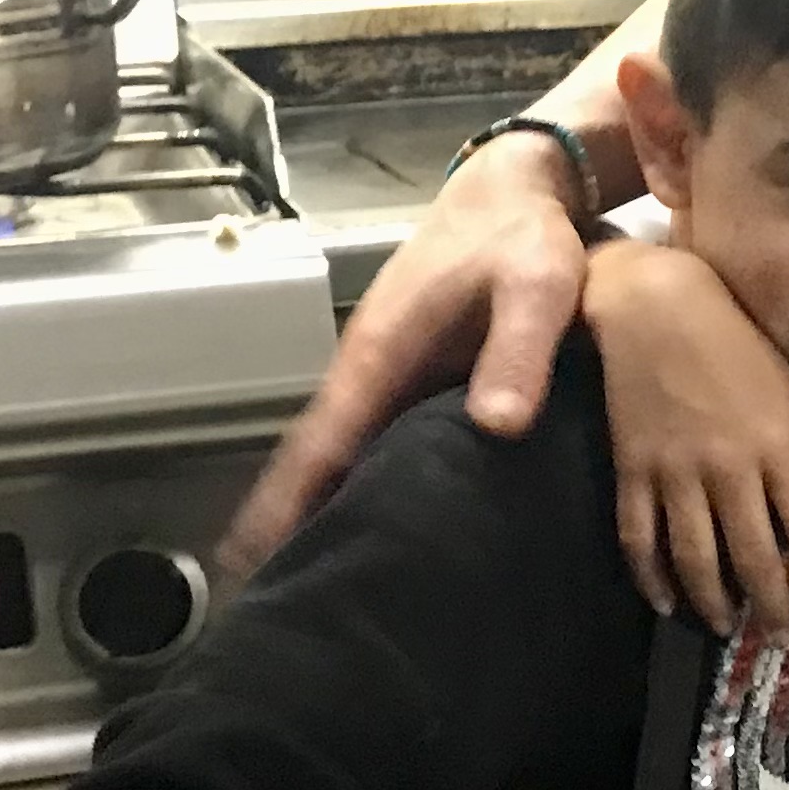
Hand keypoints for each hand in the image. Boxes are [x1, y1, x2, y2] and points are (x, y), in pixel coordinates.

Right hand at [222, 132, 594, 578]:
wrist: (518, 191)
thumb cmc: (524, 236)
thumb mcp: (537, 284)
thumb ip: (520, 348)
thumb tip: (496, 427)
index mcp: (381, 354)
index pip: (320, 443)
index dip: (286, 502)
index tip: (250, 560)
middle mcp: (370, 370)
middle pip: (316, 460)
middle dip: (285, 522)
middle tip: (267, 598)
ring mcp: (387, 375)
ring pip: (341, 455)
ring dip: (316, 508)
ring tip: (304, 581)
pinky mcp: (412, 378)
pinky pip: (371, 442)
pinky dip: (354, 484)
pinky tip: (366, 529)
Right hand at [586, 243, 788, 634]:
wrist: (653, 304)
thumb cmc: (735, 343)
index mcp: (779, 446)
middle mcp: (730, 467)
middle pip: (755, 556)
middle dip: (771, 608)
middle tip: (779, 638)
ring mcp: (676, 471)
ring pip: (696, 558)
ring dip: (713, 602)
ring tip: (726, 626)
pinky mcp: (631, 468)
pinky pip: (639, 537)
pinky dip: (651, 576)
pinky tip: (666, 601)